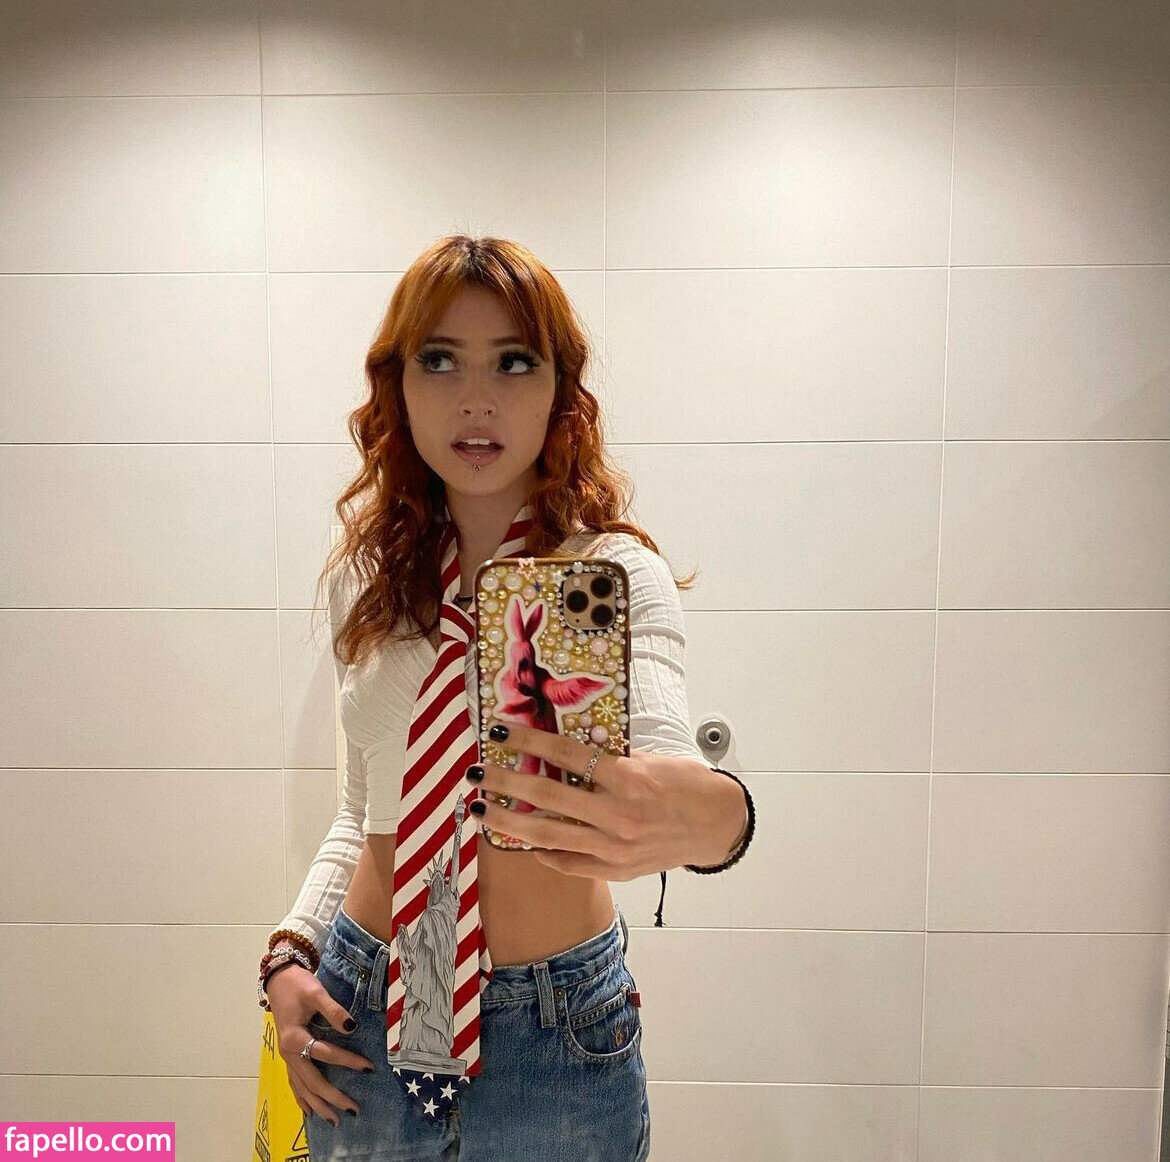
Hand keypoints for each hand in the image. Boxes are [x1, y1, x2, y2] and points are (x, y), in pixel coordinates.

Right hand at [266, 961, 375, 1126]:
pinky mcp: (288, 1056)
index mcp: (295, 1037)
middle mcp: (289, 1052)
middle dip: (332, 1097)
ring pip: (302, 1087)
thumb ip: (334, 1010)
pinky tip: (309, 1111)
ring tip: (334, 1120)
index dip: (348, 1061)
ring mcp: (286, 1057)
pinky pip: (294, 1082)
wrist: (279, 980)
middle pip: (312, 1081)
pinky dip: (302, 1098)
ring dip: (318, 1104)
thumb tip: (351, 1027)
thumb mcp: (316, 992)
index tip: (368, 1067)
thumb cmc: (298, 985)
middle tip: (353, 1108)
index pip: (326, 1053)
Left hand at [470, 716, 746, 879]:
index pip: (564, 753)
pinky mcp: (615, 870)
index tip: (500, 732)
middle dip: (504, 781)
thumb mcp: (649, 759)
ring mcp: (613, 847)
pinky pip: (568, 862)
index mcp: (626, 778)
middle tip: (475, 771)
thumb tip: (561, 750)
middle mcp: (615, 814)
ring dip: (507, 820)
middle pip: (545, 794)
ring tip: (480, 809)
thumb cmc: (685, 784)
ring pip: (546, 833)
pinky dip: (542, 852)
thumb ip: (607, 759)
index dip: (528, 740)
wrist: (716, 825)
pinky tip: (521, 840)